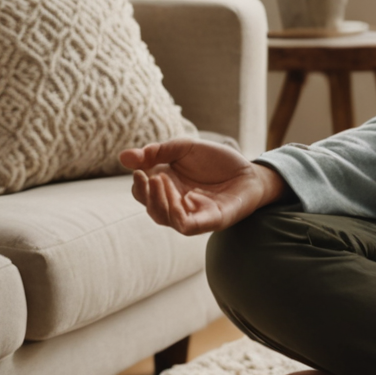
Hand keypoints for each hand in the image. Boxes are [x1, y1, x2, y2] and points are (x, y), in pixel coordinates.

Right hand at [120, 138, 284, 235]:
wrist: (251, 170)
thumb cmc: (217, 161)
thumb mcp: (184, 148)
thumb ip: (157, 152)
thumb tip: (123, 158)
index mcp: (168, 187)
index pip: (142, 193)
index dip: (136, 183)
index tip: (138, 168)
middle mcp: (176, 204)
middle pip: (150, 208)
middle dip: (143, 192)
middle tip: (146, 175)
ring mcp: (193, 215)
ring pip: (164, 218)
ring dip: (157, 201)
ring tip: (159, 180)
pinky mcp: (210, 221)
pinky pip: (186, 226)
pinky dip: (176, 216)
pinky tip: (174, 199)